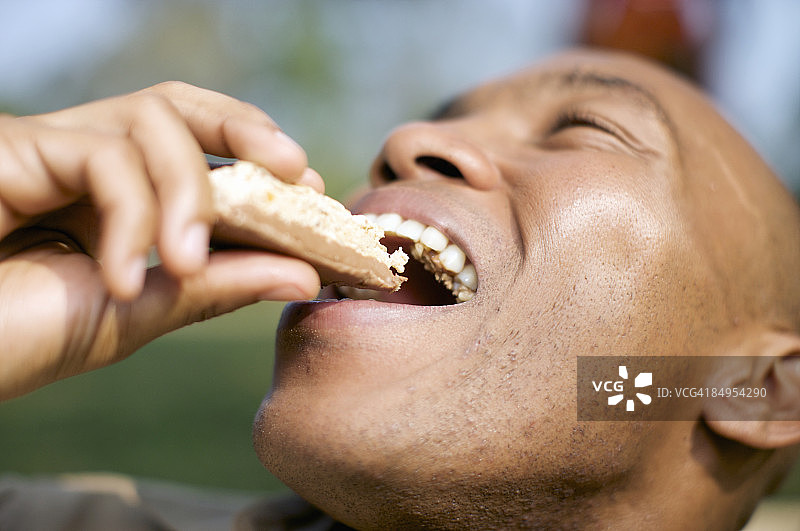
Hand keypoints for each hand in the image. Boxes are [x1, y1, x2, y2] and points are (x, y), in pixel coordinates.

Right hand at [0, 82, 321, 399]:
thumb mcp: (142, 313)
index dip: (262, 165)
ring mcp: (52, 147)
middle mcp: (92, 163)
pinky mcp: (14, 145)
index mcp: (124, 201)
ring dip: (188, 192)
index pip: (203, 155)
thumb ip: (219, 285)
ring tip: (186, 262)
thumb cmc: (20, 337)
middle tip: (298, 170)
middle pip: (180, 105)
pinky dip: (129, 214)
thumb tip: (305, 274)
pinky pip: (101, 153)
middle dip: (246, 128)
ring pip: (151, 120)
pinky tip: (122, 276)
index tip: (314, 195)